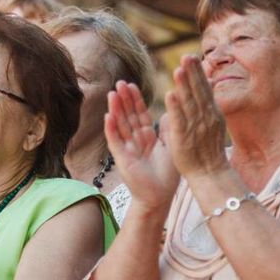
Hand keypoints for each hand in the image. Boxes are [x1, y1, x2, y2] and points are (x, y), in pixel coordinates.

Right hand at [104, 81, 179, 211]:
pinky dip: (111, 129)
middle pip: (128, 116)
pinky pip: (115, 142)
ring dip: (115, 110)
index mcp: (147, 138)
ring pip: (120, 125)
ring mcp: (127, 149)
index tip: (131, 85)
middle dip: (124, 100)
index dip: (135, 100)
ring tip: (112, 93)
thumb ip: (169, 129)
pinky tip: (107, 116)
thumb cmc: (167, 176)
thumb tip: (172, 109)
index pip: (140, 114)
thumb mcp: (172, 147)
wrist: (160, 197)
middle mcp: (135, 141)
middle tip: (120, 82)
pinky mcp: (121, 159)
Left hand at [162, 55, 229, 178]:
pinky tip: (170, 95)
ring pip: (189, 103)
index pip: (204, 89)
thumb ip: (208, 107)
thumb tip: (208, 88)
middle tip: (186, 56)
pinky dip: (175, 108)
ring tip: (178, 69)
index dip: (198, 73)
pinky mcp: (184, 138)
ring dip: (184, 86)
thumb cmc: (209, 151)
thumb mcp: (212, 125)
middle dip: (192, 73)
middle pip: (198, 91)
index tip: (191, 57)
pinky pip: (180, 120)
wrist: (211, 175)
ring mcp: (196, 128)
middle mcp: (206, 118)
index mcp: (212, 113)